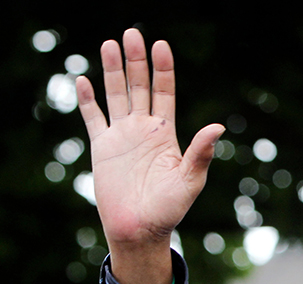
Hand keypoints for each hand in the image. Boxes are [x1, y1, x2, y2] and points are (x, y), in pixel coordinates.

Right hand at [75, 28, 223, 283]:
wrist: (141, 230)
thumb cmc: (170, 210)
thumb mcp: (189, 181)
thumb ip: (200, 154)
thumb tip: (219, 128)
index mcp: (167, 135)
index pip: (165, 93)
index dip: (163, 70)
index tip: (160, 45)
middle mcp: (145, 130)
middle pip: (140, 87)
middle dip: (136, 61)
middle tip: (131, 33)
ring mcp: (123, 137)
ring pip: (117, 96)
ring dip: (112, 71)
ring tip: (109, 44)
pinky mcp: (102, 148)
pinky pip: (94, 119)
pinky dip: (88, 101)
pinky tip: (84, 81)